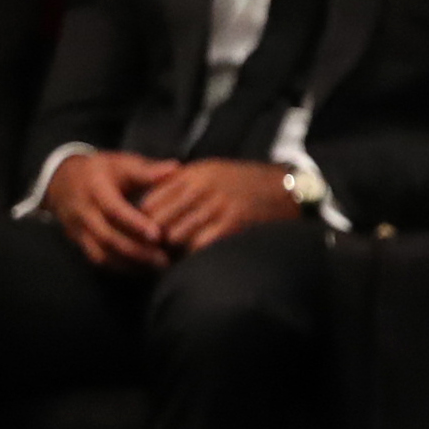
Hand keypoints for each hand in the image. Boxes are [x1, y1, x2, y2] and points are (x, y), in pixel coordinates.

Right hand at [43, 149, 177, 270]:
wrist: (61, 180)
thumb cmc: (100, 170)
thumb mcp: (121, 163)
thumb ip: (147, 170)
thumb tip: (175, 168)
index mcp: (96, 189)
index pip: (114, 210)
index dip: (135, 224)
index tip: (158, 235)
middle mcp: (84, 212)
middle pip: (108, 237)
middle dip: (137, 251)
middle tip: (164, 259)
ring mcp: (79, 229)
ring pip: (101, 253)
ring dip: (129, 263)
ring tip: (156, 267)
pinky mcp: (78, 241)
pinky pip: (97, 258)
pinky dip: (118, 266)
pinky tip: (140, 269)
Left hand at [136, 158, 304, 253]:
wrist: (286, 188)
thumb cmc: (244, 182)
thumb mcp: (211, 171)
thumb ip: (181, 183)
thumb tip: (147, 205)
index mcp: (193, 174)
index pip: (150, 201)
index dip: (142, 221)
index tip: (144, 232)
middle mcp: (202, 188)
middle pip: (158, 221)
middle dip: (153, 238)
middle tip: (153, 249)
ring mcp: (217, 206)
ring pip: (175, 235)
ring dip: (171, 249)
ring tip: (170, 256)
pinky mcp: (231, 224)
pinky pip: (198, 245)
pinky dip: (191, 254)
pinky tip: (192, 257)